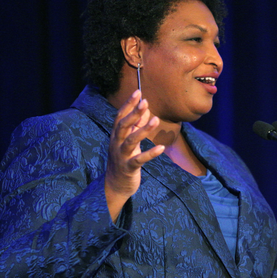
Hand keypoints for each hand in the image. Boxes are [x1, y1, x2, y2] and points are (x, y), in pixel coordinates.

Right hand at [105, 90, 163, 220]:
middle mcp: (116, 144)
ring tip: (156, 119)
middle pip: (122, 126)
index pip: (120, 116)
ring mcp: (121, 156)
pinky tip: (160, 148)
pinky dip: (150, 153)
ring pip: (130, 141)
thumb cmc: (124, 160)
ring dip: (143, 130)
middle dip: (133, 113)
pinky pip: (139, 160)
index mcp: (116, 136)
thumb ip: (136, 126)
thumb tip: (145, 110)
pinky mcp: (128, 168)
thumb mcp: (129, 141)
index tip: (138, 92)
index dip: (128, 104)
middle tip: (145, 102)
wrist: (115, 185)